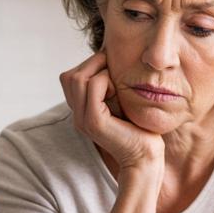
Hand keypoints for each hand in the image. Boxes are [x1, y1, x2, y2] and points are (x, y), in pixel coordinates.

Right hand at [60, 52, 163, 171]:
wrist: (145, 156)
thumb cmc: (139, 128)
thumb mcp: (120, 101)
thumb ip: (109, 85)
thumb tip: (108, 56)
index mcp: (81, 111)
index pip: (69, 77)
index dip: (89, 66)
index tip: (110, 66)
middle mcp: (77, 115)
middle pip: (69, 76)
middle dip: (92, 64)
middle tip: (113, 70)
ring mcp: (82, 119)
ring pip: (77, 78)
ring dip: (99, 70)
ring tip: (115, 82)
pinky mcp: (93, 121)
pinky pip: (93, 86)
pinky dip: (106, 80)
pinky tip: (118, 91)